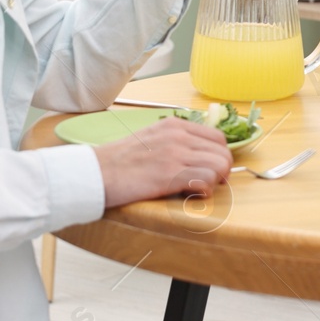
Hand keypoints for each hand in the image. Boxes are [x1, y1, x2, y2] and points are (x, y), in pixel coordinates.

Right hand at [92, 117, 231, 207]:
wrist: (96, 172)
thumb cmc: (120, 161)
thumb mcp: (150, 139)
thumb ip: (175, 142)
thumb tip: (198, 157)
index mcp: (175, 125)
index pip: (218, 138)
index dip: (219, 157)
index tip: (211, 171)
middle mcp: (178, 135)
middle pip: (223, 153)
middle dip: (221, 172)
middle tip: (206, 184)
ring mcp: (175, 153)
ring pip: (220, 166)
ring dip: (213, 182)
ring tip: (196, 190)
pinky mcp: (170, 174)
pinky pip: (206, 180)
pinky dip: (204, 191)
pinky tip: (190, 195)